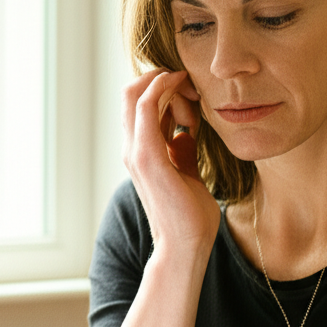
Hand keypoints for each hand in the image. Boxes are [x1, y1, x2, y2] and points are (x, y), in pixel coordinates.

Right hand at [122, 69, 221, 255]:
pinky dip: (162, 88)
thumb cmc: (190, 217)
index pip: (140, 104)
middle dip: (163, 80)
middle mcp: (132, 149)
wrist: (185, 246)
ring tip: (195, 99)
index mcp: (141, 152)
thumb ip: (183, 153)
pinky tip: (183, 88)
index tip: (195, 97)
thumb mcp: (189, 174)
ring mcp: (135, 152)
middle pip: (131, 92)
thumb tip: (185, 135)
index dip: (165, 89)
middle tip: (194, 89)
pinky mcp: (147, 156)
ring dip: (167, 85)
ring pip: (136, 93)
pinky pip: (145, 106)